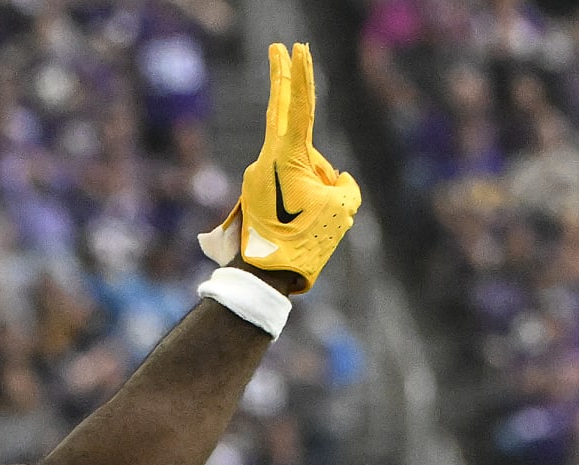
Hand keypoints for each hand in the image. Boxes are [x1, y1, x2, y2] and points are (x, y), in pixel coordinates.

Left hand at [199, 43, 361, 291]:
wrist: (265, 276)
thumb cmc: (304, 240)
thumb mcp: (342, 205)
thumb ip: (342, 181)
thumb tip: (329, 177)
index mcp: (285, 157)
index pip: (298, 107)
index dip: (300, 76)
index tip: (296, 49)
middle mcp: (266, 161)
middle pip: (283, 114)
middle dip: (284, 80)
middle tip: (280, 48)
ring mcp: (259, 177)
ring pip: (301, 166)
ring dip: (314, 185)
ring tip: (306, 221)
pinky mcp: (259, 194)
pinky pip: (293, 184)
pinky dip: (306, 196)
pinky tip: (302, 223)